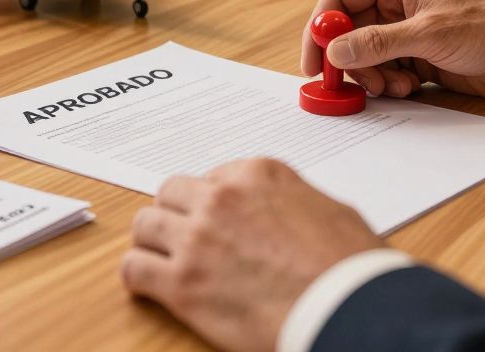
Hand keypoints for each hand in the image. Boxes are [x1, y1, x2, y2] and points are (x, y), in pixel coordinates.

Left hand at [121, 158, 382, 351]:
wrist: (346, 309)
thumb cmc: (350, 267)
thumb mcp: (330, 209)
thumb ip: (293, 200)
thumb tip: (285, 214)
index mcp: (258, 174)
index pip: (214, 176)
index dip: (213, 200)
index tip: (217, 218)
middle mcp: (222, 198)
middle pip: (172, 193)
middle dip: (176, 213)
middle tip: (185, 236)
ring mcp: (197, 239)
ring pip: (145, 224)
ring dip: (153, 241)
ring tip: (162, 258)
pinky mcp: (182, 284)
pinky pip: (134, 268)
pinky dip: (138, 275)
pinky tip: (150, 284)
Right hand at [300, 0, 484, 98]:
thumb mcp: (430, 32)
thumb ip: (379, 42)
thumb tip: (336, 49)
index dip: (321, 26)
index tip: (314, 58)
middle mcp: (398, 5)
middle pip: (349, 31)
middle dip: (347, 59)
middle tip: (349, 84)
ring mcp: (408, 33)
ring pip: (366, 56)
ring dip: (372, 76)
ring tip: (394, 85)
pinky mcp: (420, 58)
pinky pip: (386, 72)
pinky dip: (389, 84)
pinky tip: (410, 87)